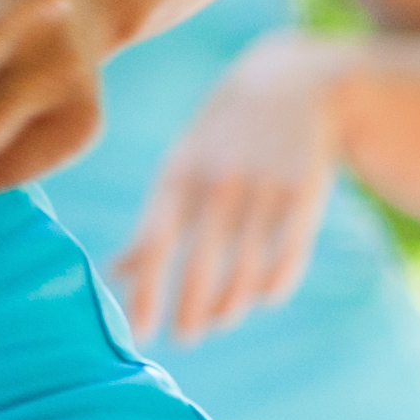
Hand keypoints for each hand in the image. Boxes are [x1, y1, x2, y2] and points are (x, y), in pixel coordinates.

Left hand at [109, 32, 342, 344]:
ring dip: (232, 300)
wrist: (292, 81)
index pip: (155, 244)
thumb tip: (115, 273)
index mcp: (177, 177)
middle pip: (200, 261)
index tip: (141, 334)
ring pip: (245, 262)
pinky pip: (290, 247)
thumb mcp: (180, 167)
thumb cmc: (222, 137)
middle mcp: (216, 184)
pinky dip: (278, 278)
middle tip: (185, 338)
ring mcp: (262, 187)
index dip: (148, 292)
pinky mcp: (305, 191)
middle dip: (191, 308)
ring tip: (220, 320)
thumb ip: (152, 223)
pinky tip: (265, 299)